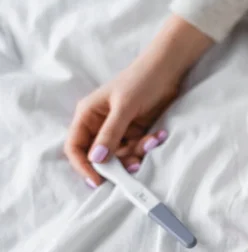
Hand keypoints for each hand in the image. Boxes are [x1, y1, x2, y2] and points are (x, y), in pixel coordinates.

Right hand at [63, 15, 212, 186]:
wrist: (167, 70)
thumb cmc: (141, 81)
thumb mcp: (124, 108)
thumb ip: (110, 134)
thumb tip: (96, 159)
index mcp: (88, 115)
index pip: (75, 147)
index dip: (83, 166)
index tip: (98, 180)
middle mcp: (100, 125)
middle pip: (100, 156)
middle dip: (118, 162)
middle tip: (134, 164)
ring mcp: (119, 130)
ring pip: (121, 156)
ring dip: (137, 153)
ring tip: (152, 141)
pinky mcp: (135, 132)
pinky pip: (137, 149)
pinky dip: (147, 146)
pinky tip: (159, 135)